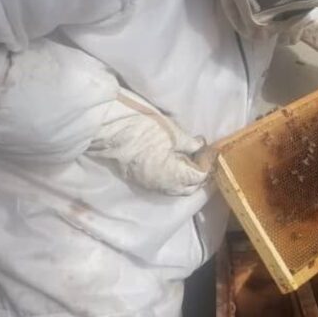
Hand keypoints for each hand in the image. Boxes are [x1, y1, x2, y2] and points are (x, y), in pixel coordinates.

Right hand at [87, 90, 212, 196]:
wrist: (109, 129)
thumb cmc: (142, 129)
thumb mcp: (172, 133)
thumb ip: (190, 143)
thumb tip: (200, 145)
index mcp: (174, 177)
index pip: (199, 177)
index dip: (207, 162)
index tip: (209, 148)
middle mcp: (163, 186)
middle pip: (189, 187)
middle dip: (199, 172)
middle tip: (202, 154)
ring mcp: (150, 184)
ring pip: (175, 187)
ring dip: (186, 175)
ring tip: (189, 156)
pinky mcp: (140, 179)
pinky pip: (164, 183)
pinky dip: (174, 175)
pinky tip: (175, 160)